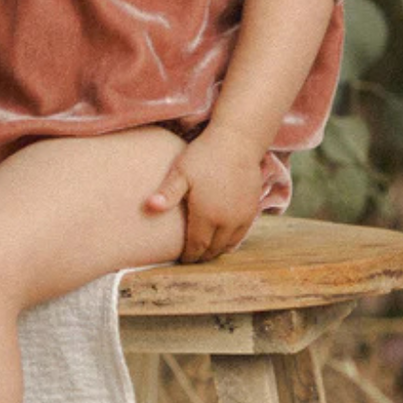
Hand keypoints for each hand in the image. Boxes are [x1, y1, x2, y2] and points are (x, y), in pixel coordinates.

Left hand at [145, 125, 265, 262]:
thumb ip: (167, 193)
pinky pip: (242, 234)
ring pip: (229, 245)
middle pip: (213, 249)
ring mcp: (242, 217)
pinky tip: (223, 238)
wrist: (238, 141)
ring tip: (205, 250)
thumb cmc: (205, 154)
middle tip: (191, 258)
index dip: (189, 257)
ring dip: (217, 250)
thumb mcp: (181, 171)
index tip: (181, 260)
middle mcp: (226, 221)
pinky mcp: (253, 209)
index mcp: (207, 215)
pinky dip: (231, 241)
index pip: (197, 247)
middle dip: (202, 256)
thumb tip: (149, 207)